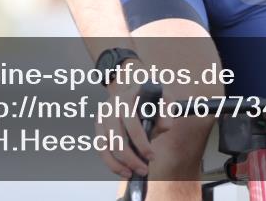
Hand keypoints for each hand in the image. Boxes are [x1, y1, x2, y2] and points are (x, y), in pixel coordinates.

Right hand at [95, 62, 172, 178]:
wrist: (138, 90)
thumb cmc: (153, 98)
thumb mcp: (165, 99)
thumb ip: (166, 112)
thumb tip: (165, 126)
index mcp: (128, 96)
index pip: (133, 123)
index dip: (142, 143)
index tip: (152, 156)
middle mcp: (112, 104)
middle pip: (117, 138)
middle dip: (131, 158)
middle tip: (144, 169)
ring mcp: (103, 115)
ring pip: (106, 145)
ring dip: (119, 163)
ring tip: (133, 173)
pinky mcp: (99, 125)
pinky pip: (100, 148)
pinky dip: (110, 162)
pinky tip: (123, 170)